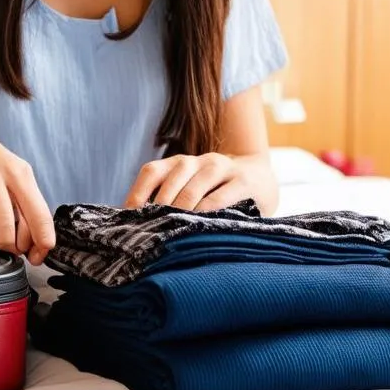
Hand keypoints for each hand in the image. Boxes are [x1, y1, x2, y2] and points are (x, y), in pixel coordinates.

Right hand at [0, 126, 54, 264]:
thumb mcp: (16, 177)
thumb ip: (28, 205)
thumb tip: (38, 243)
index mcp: (24, 176)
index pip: (41, 214)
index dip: (43, 241)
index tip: (40, 254)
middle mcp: (6, 177)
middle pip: (22, 227)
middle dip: (20, 247)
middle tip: (17, 249)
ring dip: (1, 246)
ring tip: (0, 242)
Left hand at [124, 152, 278, 214]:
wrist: (261, 180)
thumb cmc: (215, 193)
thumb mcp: (191, 191)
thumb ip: (167, 203)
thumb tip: (134, 227)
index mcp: (179, 163)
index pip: (151, 172)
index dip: (137, 193)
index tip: (128, 217)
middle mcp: (197, 161)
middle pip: (172, 178)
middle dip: (159, 204)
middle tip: (150, 228)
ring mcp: (221, 167)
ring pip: (195, 185)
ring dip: (182, 207)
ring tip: (172, 228)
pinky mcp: (242, 180)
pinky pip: (220, 196)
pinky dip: (207, 211)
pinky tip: (198, 225)